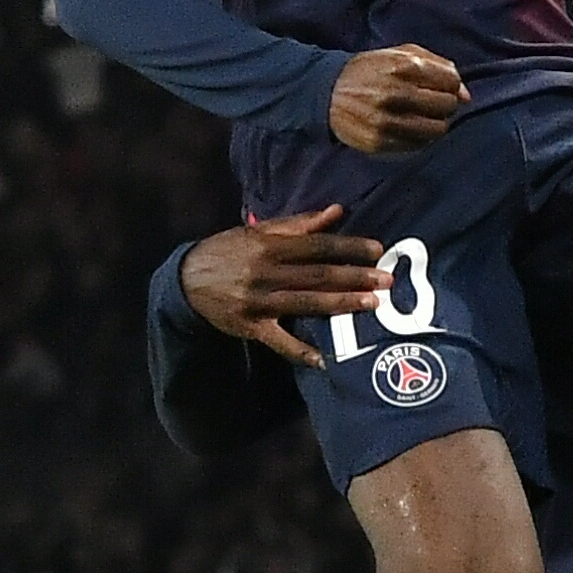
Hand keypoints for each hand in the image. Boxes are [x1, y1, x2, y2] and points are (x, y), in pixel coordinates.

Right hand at [185, 207, 384, 368]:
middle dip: (354, 277)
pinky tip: (325, 360)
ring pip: (306, 303)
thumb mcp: (258, 232)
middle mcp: (265, 272)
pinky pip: (280, 342)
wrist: (186, 280)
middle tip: (386, 280)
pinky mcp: (251, 326)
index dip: (348, 246)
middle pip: (317, 275)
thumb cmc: (228, 251)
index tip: (377, 249)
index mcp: (269, 246)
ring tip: (371, 305)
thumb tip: (337, 211)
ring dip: (341, 305)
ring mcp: (259, 301)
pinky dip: (302, 352)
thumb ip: (299, 224)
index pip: (317, 245)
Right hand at [329, 43, 467, 152]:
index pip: (451, 81)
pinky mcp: (379, 142)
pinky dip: (419, 138)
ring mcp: (386, 120)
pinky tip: (407, 127)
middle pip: (446, 106)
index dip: (450, 85)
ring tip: (422, 117)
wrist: (328, 91)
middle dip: (444, 104)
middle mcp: (395, 93)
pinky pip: (417, 145)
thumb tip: (466, 95)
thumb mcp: (401, 55)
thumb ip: (439, 66)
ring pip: (436, 130)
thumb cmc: (372, 70)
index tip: (440, 87)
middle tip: (431, 103)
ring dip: (435, 124)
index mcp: (403, 66)